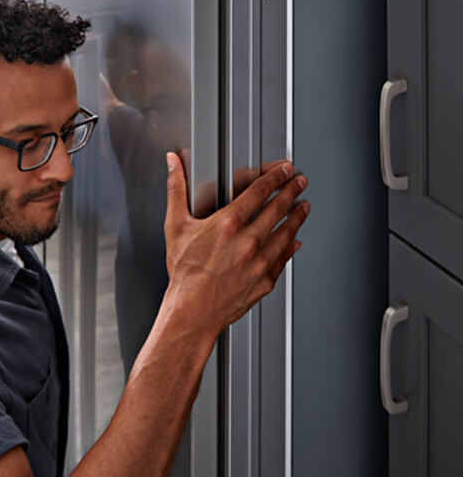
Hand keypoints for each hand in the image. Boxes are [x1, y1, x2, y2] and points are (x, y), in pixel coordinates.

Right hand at [163, 154, 309, 338]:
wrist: (193, 311)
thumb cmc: (184, 273)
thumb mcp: (175, 227)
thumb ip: (176, 190)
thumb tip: (173, 165)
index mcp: (228, 224)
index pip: (259, 191)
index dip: (275, 177)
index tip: (284, 170)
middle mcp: (248, 241)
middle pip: (279, 208)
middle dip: (292, 191)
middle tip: (300, 183)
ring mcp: (260, 261)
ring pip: (287, 232)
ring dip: (297, 217)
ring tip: (304, 208)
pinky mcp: (265, 280)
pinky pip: (284, 259)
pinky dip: (291, 247)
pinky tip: (295, 242)